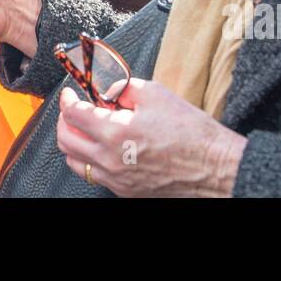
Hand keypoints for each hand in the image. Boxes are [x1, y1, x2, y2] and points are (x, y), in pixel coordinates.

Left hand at [55, 79, 246, 196]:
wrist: (215, 167)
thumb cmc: (191, 132)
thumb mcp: (155, 94)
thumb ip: (122, 88)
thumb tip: (106, 90)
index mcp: (115, 133)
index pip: (73, 115)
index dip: (67, 99)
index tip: (70, 93)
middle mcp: (110, 161)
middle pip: (66, 141)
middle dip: (64, 121)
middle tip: (74, 109)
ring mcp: (117, 181)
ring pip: (76, 163)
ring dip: (75, 143)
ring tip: (89, 129)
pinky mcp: (126, 192)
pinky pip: (96, 176)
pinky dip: (93, 160)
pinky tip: (107, 147)